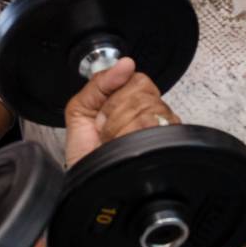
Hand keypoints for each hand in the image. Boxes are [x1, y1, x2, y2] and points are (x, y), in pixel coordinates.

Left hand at [63, 57, 180, 167]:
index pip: (137, 79)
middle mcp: (149, 112)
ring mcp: (160, 128)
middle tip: (106, 130)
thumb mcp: (79, 110)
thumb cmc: (85, 154)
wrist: (87, 183)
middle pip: (143, 92)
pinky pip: (154, 127)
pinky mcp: (166, 143)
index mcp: (128, 100)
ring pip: (149, 109)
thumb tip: (125, 63)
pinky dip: (130, 137)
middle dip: (115, 113)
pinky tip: (124, 145)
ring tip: (113, 141)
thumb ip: (99, 82)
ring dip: (121, 128)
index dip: (117, 96)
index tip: (102, 114)